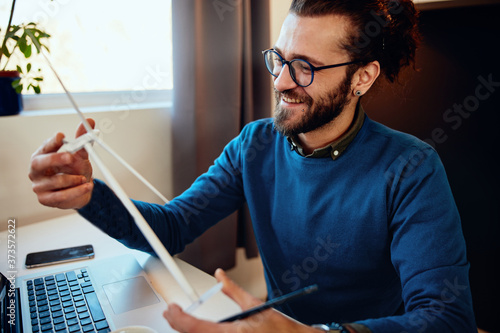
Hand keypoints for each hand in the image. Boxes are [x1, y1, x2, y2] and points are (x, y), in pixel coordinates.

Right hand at [29, 119, 95, 209]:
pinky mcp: (45, 199)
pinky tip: (86, 187)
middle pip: (39, 163)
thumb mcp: (80, 155)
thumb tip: (89, 121)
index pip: (44, 147)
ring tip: (85, 178)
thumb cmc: (74, 170)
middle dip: (55, 159)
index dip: (51, 142)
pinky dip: (76, 191)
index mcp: (42, 156)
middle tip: (70, 157)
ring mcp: (39, 186)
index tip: (61, 136)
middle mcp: (36, 170)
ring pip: (55, 181)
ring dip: (73, 179)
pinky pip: (61, 196)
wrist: (79, 190)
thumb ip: (83, 140)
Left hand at [163, 269, 318, 332]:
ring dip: (189, 331)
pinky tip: (198, 330)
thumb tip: (220, 275)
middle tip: (172, 312)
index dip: (179, 318)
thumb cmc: (280, 329)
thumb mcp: (255, 305)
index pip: (195, 327)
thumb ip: (233, 290)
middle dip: (178, 324)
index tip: (172, 308)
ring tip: (180, 321)